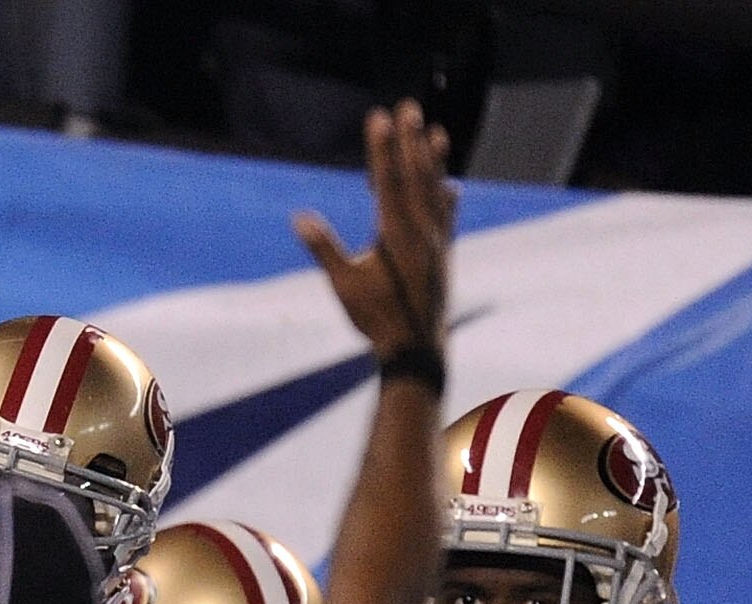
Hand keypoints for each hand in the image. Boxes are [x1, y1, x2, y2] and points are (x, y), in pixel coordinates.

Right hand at [294, 101, 454, 360]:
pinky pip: (446, 215)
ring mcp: (437, 239)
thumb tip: (300, 219)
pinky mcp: (444, 253)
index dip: (382, 147)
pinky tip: (451, 184)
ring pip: (434, 190)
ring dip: (433, 160)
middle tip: (408, 107)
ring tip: (434, 131)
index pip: (387, 180)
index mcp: (396, 234)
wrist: (416, 347)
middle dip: (409, 141)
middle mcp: (422, 229)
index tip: (380, 118)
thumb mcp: (343, 285)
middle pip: (415, 176)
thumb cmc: (375, 317)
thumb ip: (324, 249)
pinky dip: (446, 197)